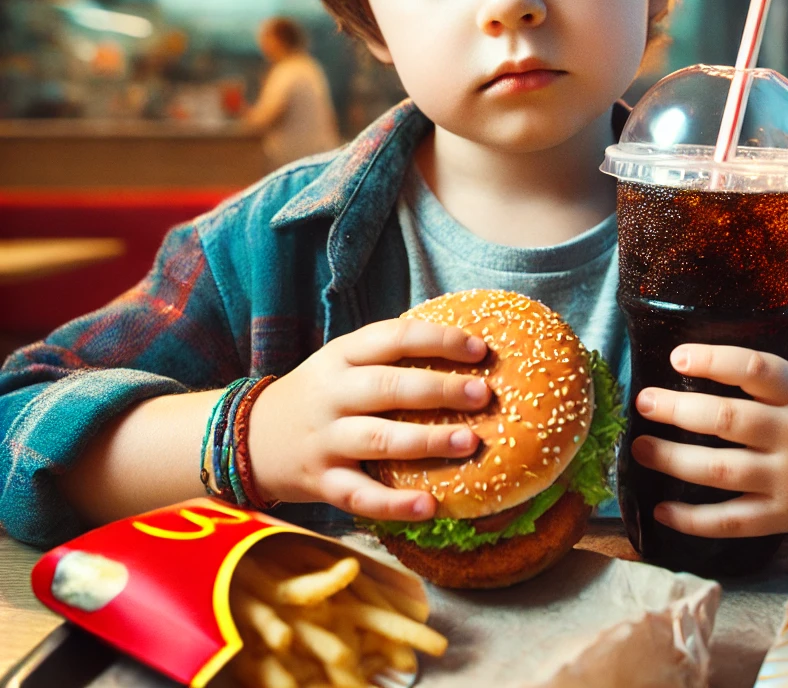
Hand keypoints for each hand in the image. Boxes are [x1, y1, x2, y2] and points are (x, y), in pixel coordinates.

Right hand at [248, 319, 491, 520]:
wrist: (249, 438)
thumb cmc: (320, 395)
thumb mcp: (343, 362)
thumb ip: (389, 357)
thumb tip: (464, 350)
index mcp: (341, 355)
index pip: (394, 337)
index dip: (438, 340)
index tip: (479, 349)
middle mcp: (332, 395)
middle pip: (388, 387)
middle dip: (440, 389)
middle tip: (483, 394)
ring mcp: (324, 440)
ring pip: (378, 439)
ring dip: (426, 440)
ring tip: (469, 442)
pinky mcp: (321, 483)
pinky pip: (360, 495)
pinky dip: (394, 504)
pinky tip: (428, 506)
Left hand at [631, 342, 787, 537]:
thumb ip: (775, 355)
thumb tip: (714, 322)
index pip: (756, 369)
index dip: (714, 360)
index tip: (676, 355)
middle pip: (729, 420)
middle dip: (679, 410)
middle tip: (643, 401)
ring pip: (722, 471)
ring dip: (673, 460)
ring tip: (639, 447)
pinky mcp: (784, 517)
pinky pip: (733, 522)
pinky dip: (693, 520)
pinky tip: (660, 510)